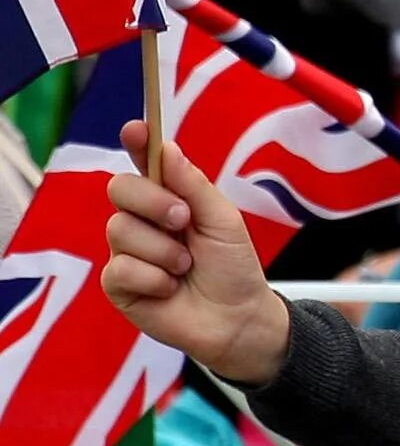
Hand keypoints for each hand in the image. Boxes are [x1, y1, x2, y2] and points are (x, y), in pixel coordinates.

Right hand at [104, 124, 289, 386]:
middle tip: (184, 220)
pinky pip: (119, 269)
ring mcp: (127, 252)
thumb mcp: (221, 219)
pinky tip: (169, 288)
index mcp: (170, 197)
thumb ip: (193, 185)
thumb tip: (166, 148)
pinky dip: (153, 278)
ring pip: (120, 231)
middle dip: (153, 201)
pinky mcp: (118, 286)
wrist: (235, 317)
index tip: (136, 128)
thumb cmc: (232, 264)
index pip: (145, 164)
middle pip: (120, 189)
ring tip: (185, 266)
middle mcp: (143, 220)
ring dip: (163, 249)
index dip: (137, 143)